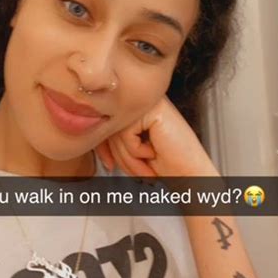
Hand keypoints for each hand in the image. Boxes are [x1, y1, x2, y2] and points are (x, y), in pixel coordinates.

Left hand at [95, 95, 220, 178]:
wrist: (190, 174)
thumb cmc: (166, 164)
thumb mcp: (130, 149)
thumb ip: (112, 139)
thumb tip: (88, 135)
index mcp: (136, 110)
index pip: (107, 122)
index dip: (103, 147)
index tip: (108, 164)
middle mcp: (141, 102)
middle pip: (110, 128)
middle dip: (121, 156)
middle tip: (139, 171)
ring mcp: (148, 103)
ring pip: (116, 131)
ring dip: (129, 158)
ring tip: (147, 166)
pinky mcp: (153, 109)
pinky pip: (126, 133)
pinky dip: (137, 150)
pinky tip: (154, 152)